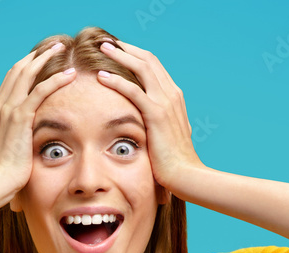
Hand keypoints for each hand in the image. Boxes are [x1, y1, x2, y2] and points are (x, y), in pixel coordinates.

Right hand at [0, 43, 75, 198]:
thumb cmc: (5, 174)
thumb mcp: (9, 149)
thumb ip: (17, 137)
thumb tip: (27, 140)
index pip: (12, 79)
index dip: (27, 65)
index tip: (42, 57)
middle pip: (19, 69)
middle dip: (37, 55)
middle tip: (55, 46)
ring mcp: (8, 109)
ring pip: (28, 73)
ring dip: (46, 58)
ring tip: (63, 48)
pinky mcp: (20, 117)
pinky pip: (40, 90)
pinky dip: (55, 79)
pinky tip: (70, 74)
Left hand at [95, 39, 203, 195]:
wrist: (187, 175)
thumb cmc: (174, 162)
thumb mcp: (167, 136)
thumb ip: (158, 125)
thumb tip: (148, 125)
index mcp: (174, 97)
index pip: (154, 67)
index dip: (135, 55)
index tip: (118, 50)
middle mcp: (172, 94)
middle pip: (148, 60)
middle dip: (127, 48)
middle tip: (107, 41)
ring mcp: (165, 102)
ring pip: (141, 68)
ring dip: (120, 55)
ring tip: (102, 47)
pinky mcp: (156, 114)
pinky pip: (133, 90)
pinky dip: (116, 80)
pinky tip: (101, 75)